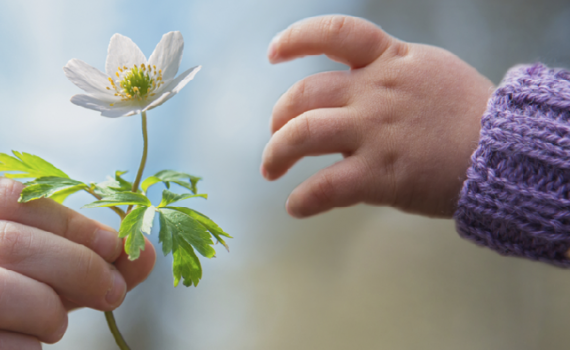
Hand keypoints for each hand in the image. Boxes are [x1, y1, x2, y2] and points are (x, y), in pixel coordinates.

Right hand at [0, 175, 155, 348]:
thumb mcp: (21, 274)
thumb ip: (74, 260)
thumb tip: (144, 252)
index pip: (7, 193)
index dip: (72, 219)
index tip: (117, 246)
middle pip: (5, 240)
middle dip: (75, 265)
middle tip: (113, 291)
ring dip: (45, 309)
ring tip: (57, 326)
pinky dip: (22, 348)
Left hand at [261, 15, 494, 217]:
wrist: (506, 152)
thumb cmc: (470, 114)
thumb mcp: (430, 71)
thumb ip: (389, 71)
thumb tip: (354, 82)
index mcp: (389, 61)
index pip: (335, 33)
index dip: (297, 39)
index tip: (275, 52)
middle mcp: (374, 92)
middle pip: (303, 94)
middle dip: (279, 116)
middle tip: (276, 135)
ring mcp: (374, 132)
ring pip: (301, 135)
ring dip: (276, 153)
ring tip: (271, 169)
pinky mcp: (380, 174)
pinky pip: (325, 187)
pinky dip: (302, 199)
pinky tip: (296, 206)